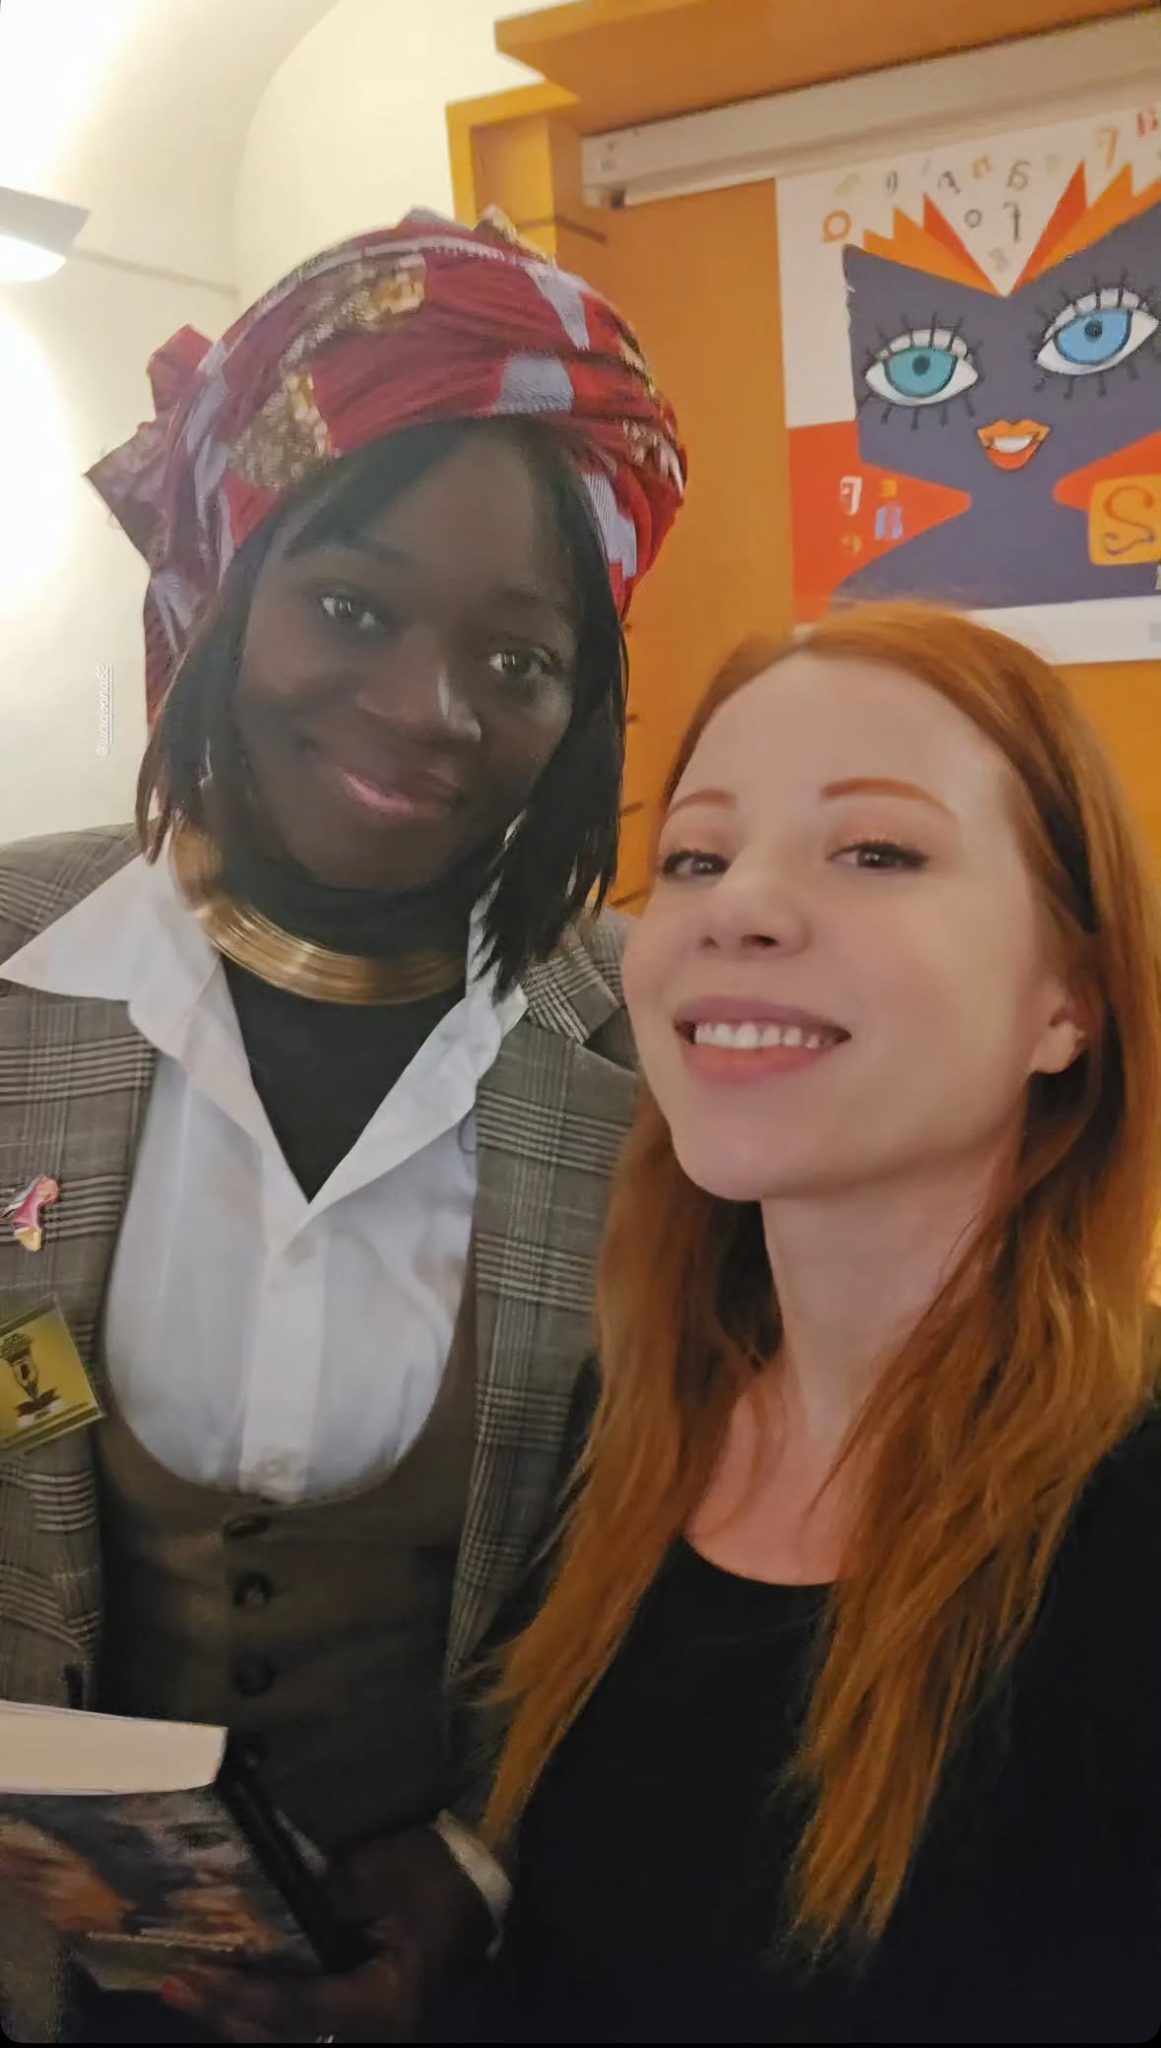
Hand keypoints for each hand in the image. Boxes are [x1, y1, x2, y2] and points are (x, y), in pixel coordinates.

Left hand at [161, 1826, 492, 2043]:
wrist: (488, 1879)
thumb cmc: (440, 1873)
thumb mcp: (384, 1874)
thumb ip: (324, 1896)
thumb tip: (263, 1903)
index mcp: (384, 2002)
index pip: (297, 2008)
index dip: (240, 1994)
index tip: (191, 1975)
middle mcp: (377, 2034)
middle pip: (284, 2038)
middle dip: (226, 2015)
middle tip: (174, 1987)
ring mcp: (375, 2033)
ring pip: (292, 2039)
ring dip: (242, 2018)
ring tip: (193, 1991)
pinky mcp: (371, 2020)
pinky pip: (307, 2026)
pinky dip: (269, 2013)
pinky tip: (238, 1992)